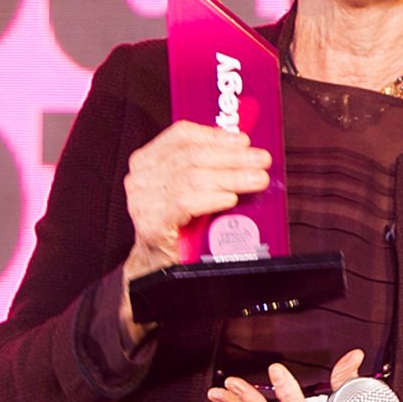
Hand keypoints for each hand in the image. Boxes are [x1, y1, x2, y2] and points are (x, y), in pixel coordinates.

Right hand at [116, 122, 270, 340]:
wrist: (157, 266)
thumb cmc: (177, 225)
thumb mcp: (188, 188)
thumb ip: (207, 168)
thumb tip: (246, 153)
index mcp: (147, 160)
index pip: (181, 136)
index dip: (215, 135)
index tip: (244, 140)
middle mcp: (140, 178)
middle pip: (192, 157)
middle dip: (232, 157)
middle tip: (261, 160)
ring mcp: (143, 201)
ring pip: (192, 178)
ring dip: (231, 177)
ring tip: (256, 179)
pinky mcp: (151, 225)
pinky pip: (185, 203)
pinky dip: (212, 198)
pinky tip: (231, 198)